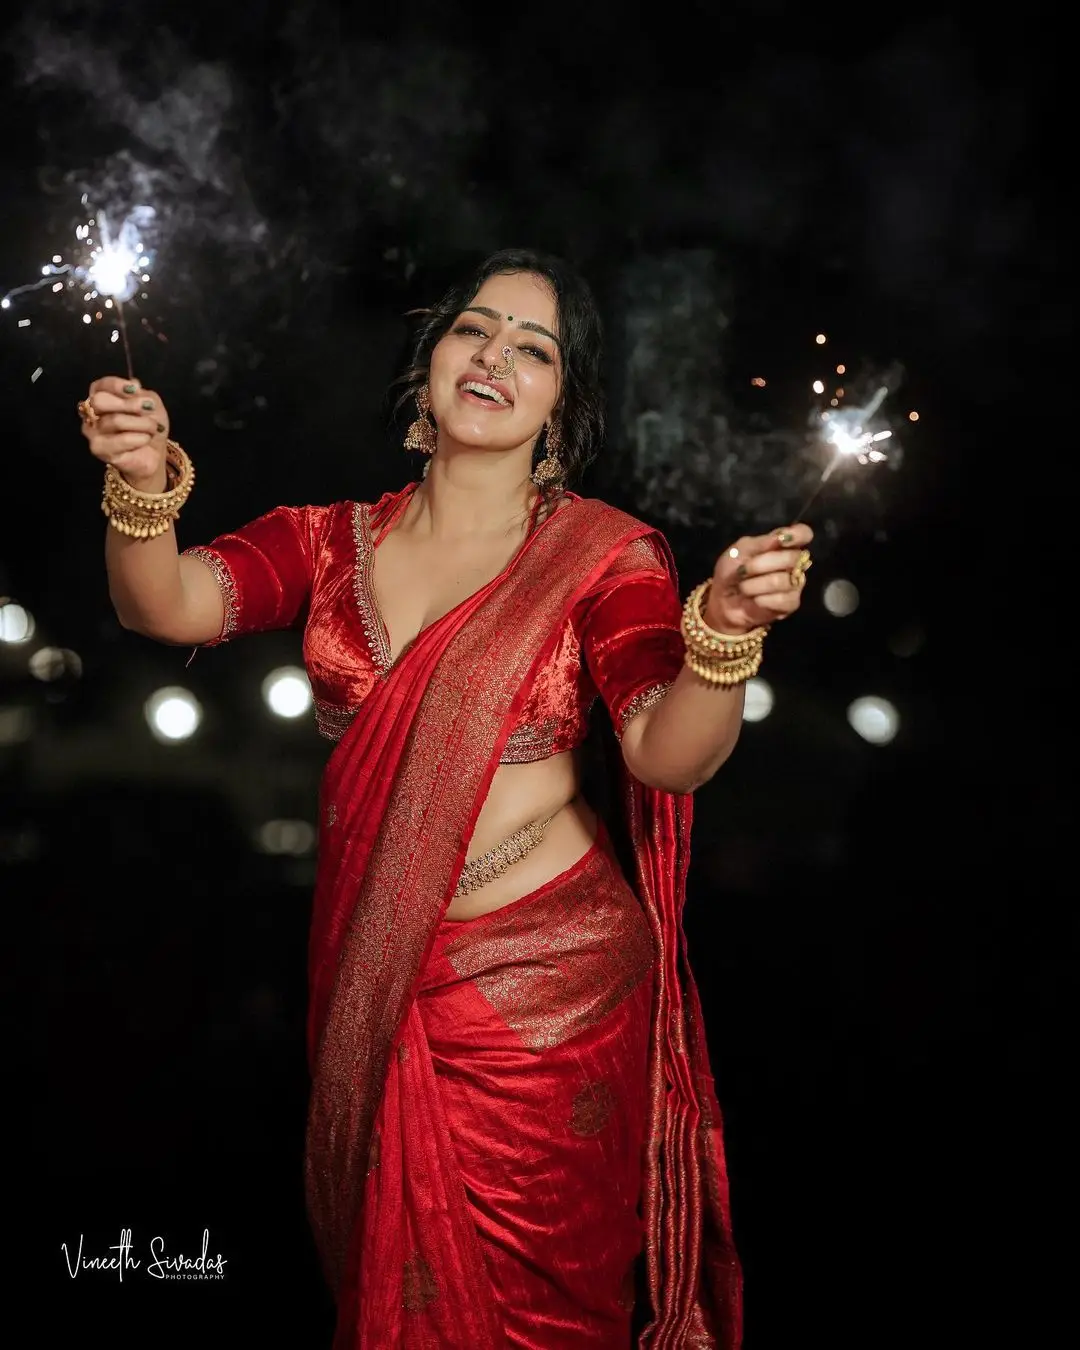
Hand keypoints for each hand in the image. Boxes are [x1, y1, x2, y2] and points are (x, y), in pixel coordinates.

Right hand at [79, 375, 170, 490]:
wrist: (154, 454)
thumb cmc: (149, 426)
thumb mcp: (152, 405)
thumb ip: (141, 395)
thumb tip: (134, 384)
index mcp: (101, 396)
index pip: (102, 385)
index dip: (117, 385)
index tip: (135, 388)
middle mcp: (91, 412)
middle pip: (100, 401)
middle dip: (128, 404)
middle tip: (148, 408)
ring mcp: (92, 431)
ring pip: (115, 421)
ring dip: (142, 424)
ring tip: (153, 428)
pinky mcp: (98, 449)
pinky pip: (122, 439)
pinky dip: (140, 438)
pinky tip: (145, 440)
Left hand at [705, 523, 814, 631]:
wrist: (722, 599)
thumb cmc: (732, 571)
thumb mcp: (740, 550)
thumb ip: (761, 542)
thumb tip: (781, 537)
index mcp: (783, 545)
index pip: (803, 534)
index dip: (798, 534)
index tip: (782, 540)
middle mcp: (794, 562)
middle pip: (792, 558)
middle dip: (762, 564)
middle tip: (744, 570)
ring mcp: (795, 583)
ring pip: (784, 581)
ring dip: (756, 584)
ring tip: (744, 587)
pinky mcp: (791, 603)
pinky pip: (783, 600)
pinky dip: (762, 600)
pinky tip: (755, 600)